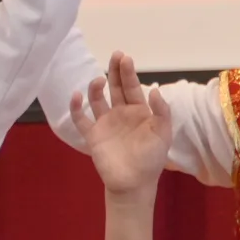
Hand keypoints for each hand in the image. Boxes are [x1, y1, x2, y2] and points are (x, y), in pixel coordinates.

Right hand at [70, 52, 172, 196]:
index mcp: (139, 111)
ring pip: (97, 100)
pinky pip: (81, 119)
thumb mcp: (163, 134)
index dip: (128, 72)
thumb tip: (154, 90)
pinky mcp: (92, 136)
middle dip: (114, 71)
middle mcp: (120, 113)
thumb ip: (162, 112)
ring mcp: (105, 123)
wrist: (134, 183)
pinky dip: (76, 108)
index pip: (132, 87)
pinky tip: (77, 96)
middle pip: (115, 88)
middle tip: (115, 55)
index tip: (125, 58)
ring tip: (99, 80)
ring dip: (96, 88)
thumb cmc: (151, 159)